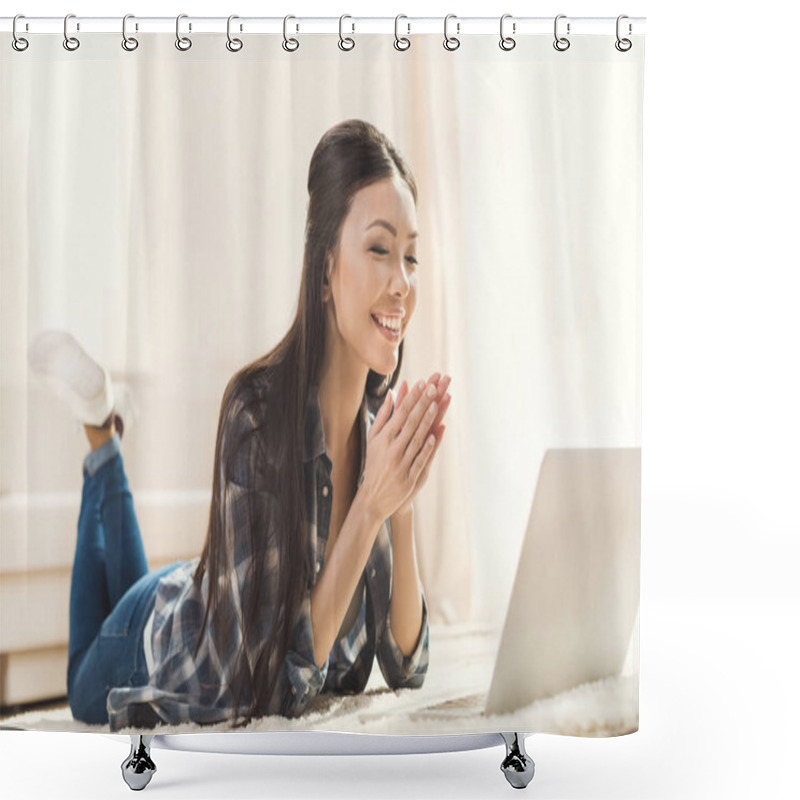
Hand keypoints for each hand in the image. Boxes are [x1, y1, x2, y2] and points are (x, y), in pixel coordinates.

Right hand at [359, 372, 451, 522]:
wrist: (372, 498)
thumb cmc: (374, 464)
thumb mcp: (373, 440)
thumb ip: (382, 417)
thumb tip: (391, 394)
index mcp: (383, 438)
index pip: (400, 414)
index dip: (412, 398)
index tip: (422, 383)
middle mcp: (391, 449)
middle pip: (410, 422)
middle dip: (423, 403)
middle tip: (434, 387)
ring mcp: (401, 463)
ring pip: (417, 438)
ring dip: (427, 420)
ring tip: (437, 404)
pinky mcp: (409, 477)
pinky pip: (419, 459)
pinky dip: (428, 446)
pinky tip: (436, 433)